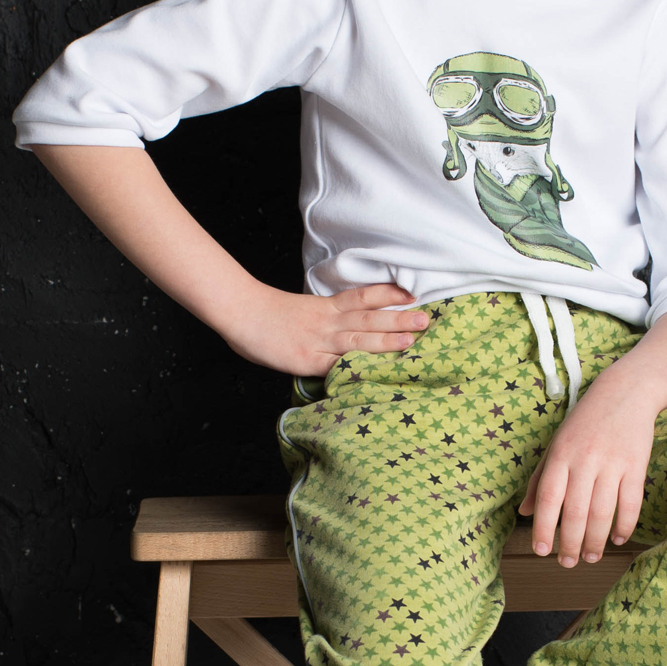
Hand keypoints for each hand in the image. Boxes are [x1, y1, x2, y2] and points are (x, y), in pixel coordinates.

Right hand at [220, 281, 428, 376]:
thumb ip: (324, 318)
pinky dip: (356, 368)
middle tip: (426, 319)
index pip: (362, 297)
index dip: (387, 294)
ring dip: (387, 340)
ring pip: (358, 339)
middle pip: (368, 318)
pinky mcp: (308, 360)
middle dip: (398, 319)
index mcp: (326, 308)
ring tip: (412, 339)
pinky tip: (375, 371)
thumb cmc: (267, 314)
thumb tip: (345, 325)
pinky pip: (335, 366)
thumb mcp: (302, 310)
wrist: (240, 313)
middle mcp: (328, 322)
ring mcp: (319, 342)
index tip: (411, 293)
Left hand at [520, 377, 658, 566]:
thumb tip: (523, 511)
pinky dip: (625, 525)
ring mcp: (612, 462)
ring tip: (590, 557)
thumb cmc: (585, 421)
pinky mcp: (636, 464)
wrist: (626, 392)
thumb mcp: (556, 444)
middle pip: (574, 511)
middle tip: (568, 563)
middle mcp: (584, 460)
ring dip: (595, 540)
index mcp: (560, 455)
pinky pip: (631, 502)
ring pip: (602, 512)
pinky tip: (618, 539)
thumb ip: (539, 478)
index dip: (542, 527)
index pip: (547, 498)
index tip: (541, 551)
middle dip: (569, 543)